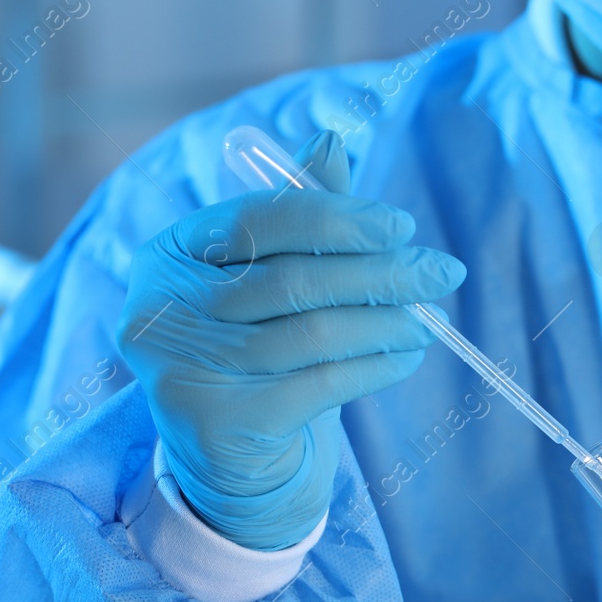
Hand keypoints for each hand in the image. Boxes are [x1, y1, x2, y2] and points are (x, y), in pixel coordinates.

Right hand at [116, 131, 464, 550]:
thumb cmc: (253, 349)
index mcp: (167, 254)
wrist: (230, 461)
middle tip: (442, 273)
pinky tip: (406, 357)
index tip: (402, 227)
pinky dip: (375, 367)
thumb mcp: (267, 278)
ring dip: (386, 322)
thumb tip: (331, 140)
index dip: (338, 219)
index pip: (261, 219)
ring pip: (311, 333)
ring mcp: (183, 370)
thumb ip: (297, 215)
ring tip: (428, 320)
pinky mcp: (219, 424)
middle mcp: (160, 309)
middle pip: (291, 278)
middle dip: (380, 272)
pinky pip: (320, 384)